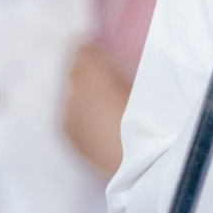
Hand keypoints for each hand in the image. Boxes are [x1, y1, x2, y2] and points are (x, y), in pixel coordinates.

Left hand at [63, 40, 132, 177]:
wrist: (140, 162)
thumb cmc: (147, 118)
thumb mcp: (136, 84)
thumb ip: (113, 68)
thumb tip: (101, 60)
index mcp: (92, 73)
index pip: (81, 50)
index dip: (92, 52)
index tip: (101, 56)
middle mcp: (72, 90)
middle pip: (74, 73)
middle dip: (87, 75)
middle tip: (108, 85)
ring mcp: (66, 114)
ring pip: (71, 97)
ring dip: (83, 98)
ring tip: (104, 110)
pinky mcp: (66, 135)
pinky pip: (70, 117)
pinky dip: (80, 117)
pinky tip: (98, 126)